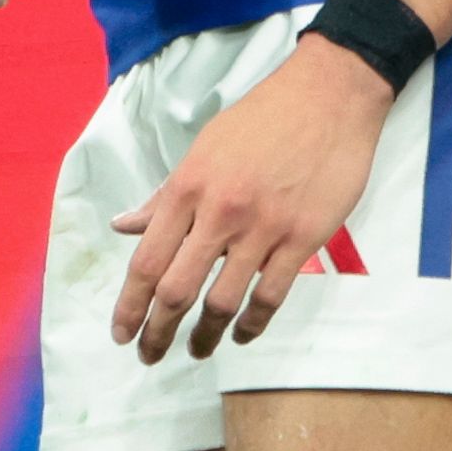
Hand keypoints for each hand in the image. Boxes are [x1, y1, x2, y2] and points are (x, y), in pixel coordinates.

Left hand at [111, 36, 391, 361]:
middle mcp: (220, 212)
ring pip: (222, 301)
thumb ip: (166, 194)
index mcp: (189, 187)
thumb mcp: (204, 148)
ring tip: (196, 350)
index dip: (130, 306)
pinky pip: (271, 295)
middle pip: (177, 291)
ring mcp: (263, 228)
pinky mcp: (303, 238)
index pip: (147, 262)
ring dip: (204, 336)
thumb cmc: (263, 118)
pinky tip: (242, 333)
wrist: (329, 96)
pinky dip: (253, 324)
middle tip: (150, 354)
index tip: (122, 333)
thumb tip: (124, 226)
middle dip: (157, 333)